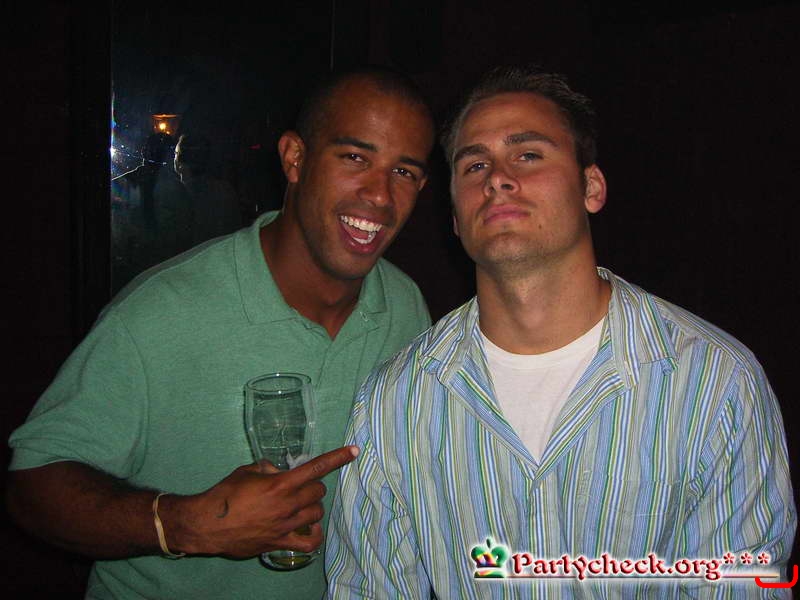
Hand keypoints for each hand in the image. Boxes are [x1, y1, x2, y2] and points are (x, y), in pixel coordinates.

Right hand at [171, 446, 358, 557]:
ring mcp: (285, 525)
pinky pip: (309, 543)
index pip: (316, 467)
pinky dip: (314, 536)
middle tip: (300, 486)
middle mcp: (287, 504)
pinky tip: (310, 529)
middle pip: (318, 492)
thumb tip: (277, 471)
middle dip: (313, 486)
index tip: (354, 451)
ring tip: (300, 505)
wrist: (207, 525)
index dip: (338, 457)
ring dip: (312, 506)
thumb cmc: (224, 495)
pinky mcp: (280, 543)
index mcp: (280, 484)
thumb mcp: (246, 472)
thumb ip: (267, 469)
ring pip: (316, 513)